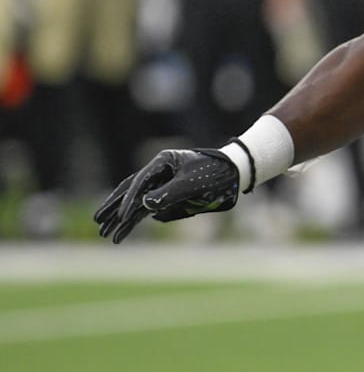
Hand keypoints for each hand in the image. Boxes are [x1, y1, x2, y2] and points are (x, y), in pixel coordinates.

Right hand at [94, 148, 239, 243]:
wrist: (234, 172)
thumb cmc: (215, 173)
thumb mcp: (192, 184)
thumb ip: (169, 194)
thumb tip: (145, 206)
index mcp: (163, 162)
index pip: (140, 181)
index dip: (128, 200)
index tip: (120, 216)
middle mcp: (159, 171)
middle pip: (130, 190)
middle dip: (114, 207)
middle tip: (97, 221)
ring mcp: (162, 183)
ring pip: (136, 201)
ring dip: (121, 217)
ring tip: (105, 233)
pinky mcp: (168, 195)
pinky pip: (147, 208)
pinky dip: (136, 220)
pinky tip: (124, 231)